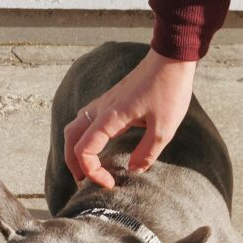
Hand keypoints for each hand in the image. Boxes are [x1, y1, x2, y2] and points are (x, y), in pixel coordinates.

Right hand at [64, 48, 196, 188]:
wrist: (171, 59)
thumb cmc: (169, 91)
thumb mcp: (164, 129)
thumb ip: (147, 152)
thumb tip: (134, 170)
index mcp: (110, 118)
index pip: (84, 150)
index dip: (92, 172)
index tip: (111, 183)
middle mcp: (101, 109)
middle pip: (71, 138)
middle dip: (73, 163)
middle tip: (85, 181)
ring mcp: (104, 103)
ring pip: (76, 126)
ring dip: (75, 148)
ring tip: (88, 166)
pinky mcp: (112, 100)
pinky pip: (87, 119)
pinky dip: (84, 136)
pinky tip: (99, 144)